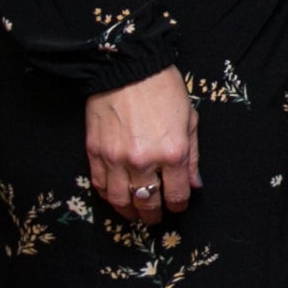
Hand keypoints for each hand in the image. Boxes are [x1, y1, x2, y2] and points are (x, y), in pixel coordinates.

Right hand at [84, 67, 199, 222]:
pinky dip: (108, 196)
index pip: (175, 194)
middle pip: (147, 202)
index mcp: (172, 153)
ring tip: (135, 213)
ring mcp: (115, 159)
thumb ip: (192, 157)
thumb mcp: (189, 120)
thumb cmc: (163, 90)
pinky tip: (116, 197)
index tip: (178, 205)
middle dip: (153, 214)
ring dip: (129, 211)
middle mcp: (143, 161)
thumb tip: (193, 185)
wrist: (127, 69)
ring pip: (120, 200)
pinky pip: (100, 185)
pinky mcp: (94, 153)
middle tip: (155, 218)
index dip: (178, 204)